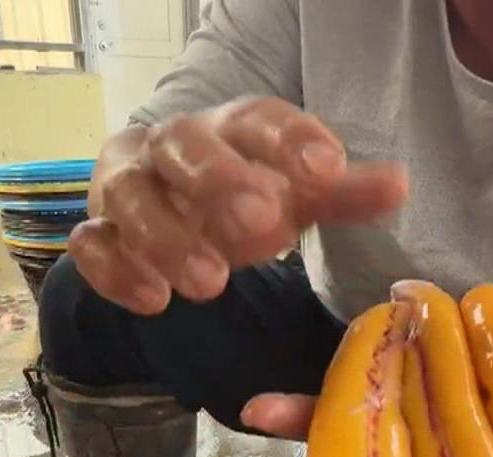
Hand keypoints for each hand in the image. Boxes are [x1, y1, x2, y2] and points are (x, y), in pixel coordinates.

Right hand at [71, 97, 408, 314]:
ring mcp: (128, 186)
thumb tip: (400, 186)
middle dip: (219, 181)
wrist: (166, 205)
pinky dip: (116, 270)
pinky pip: (92, 245)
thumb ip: (340, 193)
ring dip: (168, 236)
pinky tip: (154, 301)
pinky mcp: (98, 230)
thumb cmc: (240, 197)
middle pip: (184, 146)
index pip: (258, 119)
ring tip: (212, 284)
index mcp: (230, 129)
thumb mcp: (294, 194)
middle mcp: (172, 147)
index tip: (328, 168)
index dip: (291, 139)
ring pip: (130, 195)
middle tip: (261, 222)